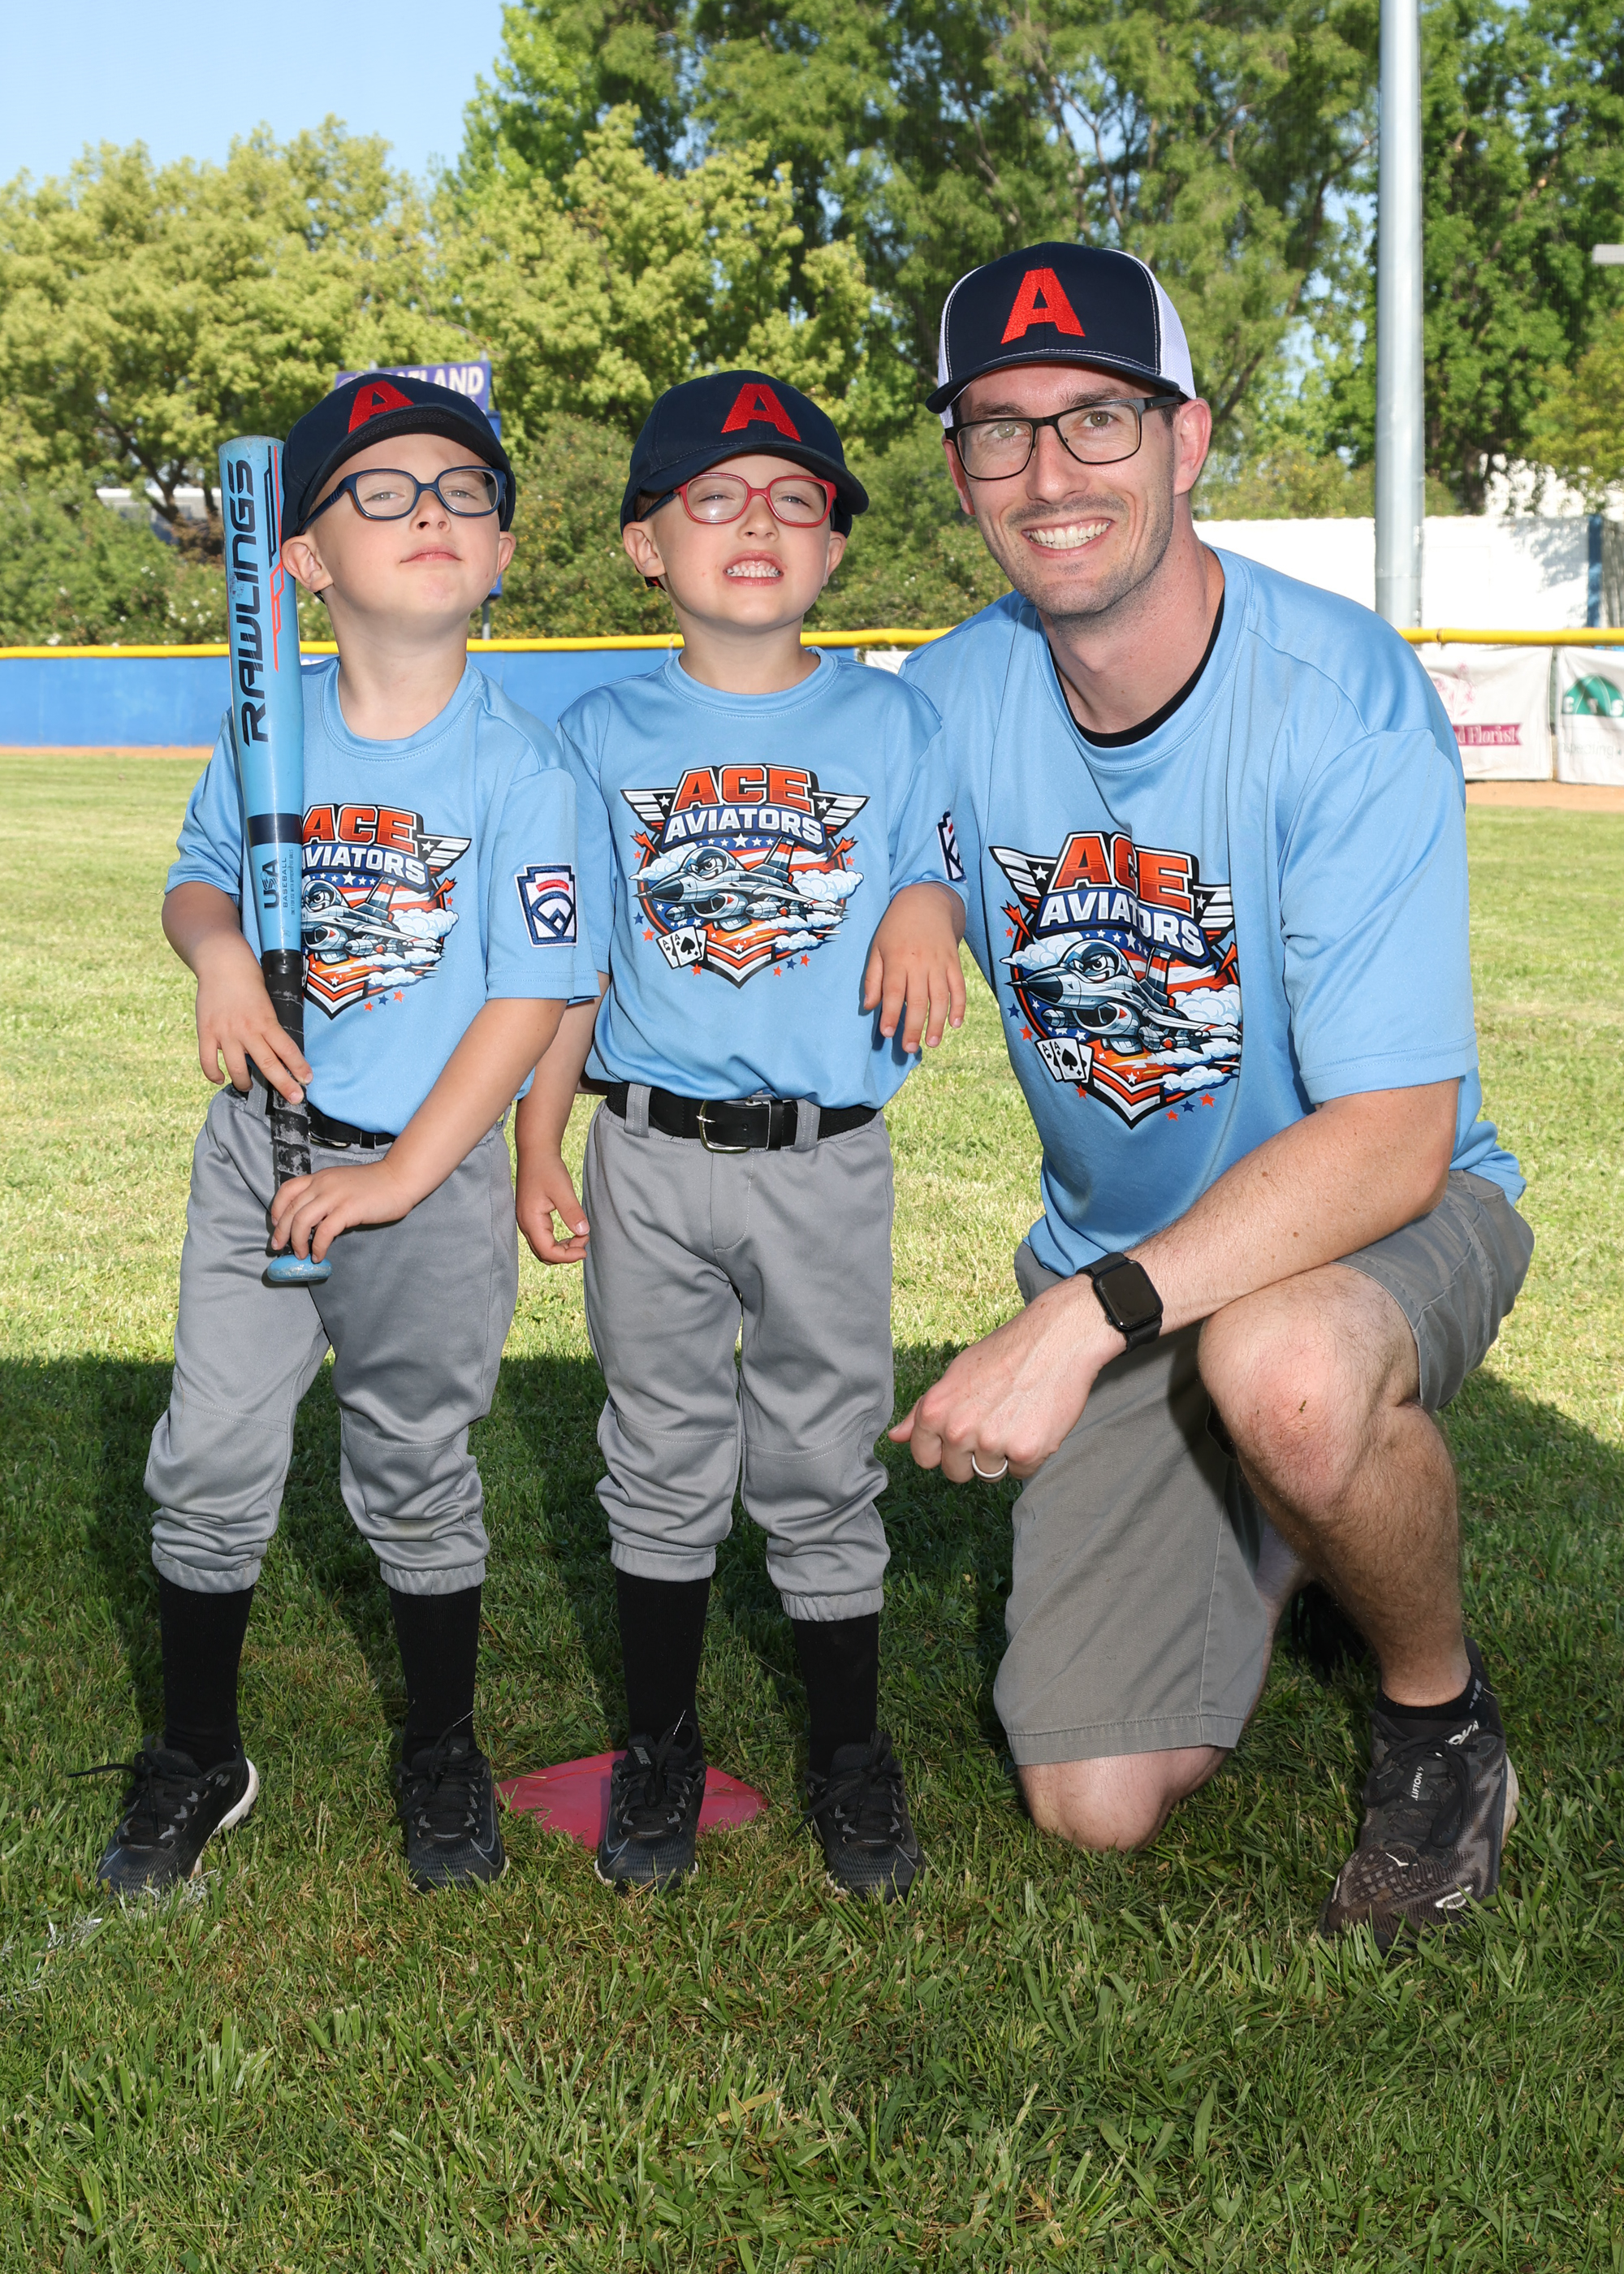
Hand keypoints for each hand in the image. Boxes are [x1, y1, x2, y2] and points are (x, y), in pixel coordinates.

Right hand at [193, 930, 310, 1102]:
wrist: (221, 961)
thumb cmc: (248, 979)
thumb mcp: (268, 999)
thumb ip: (270, 1023)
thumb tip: (279, 1045)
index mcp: (266, 1021)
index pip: (287, 1049)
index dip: (298, 1067)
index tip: (307, 1080)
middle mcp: (247, 1030)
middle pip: (267, 1065)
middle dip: (283, 1084)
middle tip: (294, 1098)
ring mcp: (225, 1032)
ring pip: (238, 1069)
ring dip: (245, 1083)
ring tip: (249, 1086)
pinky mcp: (206, 1032)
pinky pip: (208, 1061)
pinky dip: (213, 1074)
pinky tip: (220, 1078)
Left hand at [268, 1159, 411, 1261]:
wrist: (399, 1179)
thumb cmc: (374, 1184)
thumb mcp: (342, 1183)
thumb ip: (326, 1196)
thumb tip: (313, 1220)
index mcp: (320, 1177)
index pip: (287, 1190)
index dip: (276, 1209)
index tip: (275, 1224)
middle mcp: (323, 1185)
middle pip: (290, 1210)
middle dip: (281, 1232)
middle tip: (279, 1247)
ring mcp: (334, 1197)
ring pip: (301, 1222)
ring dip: (297, 1242)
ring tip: (301, 1254)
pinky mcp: (348, 1210)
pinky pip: (323, 1232)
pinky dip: (317, 1247)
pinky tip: (319, 1255)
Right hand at [516, 1152, 590, 1263]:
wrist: (536, 1153)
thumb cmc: (548, 1168)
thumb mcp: (563, 1189)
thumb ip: (572, 1211)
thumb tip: (583, 1232)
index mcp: (530, 1220)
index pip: (547, 1251)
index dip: (567, 1256)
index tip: (585, 1249)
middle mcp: (524, 1224)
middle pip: (543, 1254)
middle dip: (565, 1254)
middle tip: (585, 1240)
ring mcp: (526, 1221)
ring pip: (543, 1248)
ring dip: (562, 1249)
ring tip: (581, 1237)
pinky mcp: (531, 1217)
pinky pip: (543, 1239)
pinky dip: (558, 1242)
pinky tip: (572, 1233)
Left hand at [863, 883, 965, 1052]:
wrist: (926, 901)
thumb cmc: (895, 928)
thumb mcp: (877, 948)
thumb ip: (872, 978)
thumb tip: (869, 1006)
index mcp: (897, 960)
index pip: (894, 992)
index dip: (892, 1014)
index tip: (888, 1034)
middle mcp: (920, 963)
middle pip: (918, 1000)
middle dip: (914, 1027)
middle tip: (909, 1048)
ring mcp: (940, 963)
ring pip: (941, 998)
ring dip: (937, 1023)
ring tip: (931, 1043)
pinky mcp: (954, 962)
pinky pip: (959, 987)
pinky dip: (959, 1006)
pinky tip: (955, 1024)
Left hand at [889, 1278, 1123, 1481]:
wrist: (1056, 1339)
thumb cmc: (1005, 1353)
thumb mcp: (955, 1374)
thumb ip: (922, 1411)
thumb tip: (895, 1438)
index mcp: (935, 1410)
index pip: (924, 1458)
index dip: (943, 1448)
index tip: (961, 1433)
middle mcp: (958, 1430)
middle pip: (956, 1473)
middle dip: (973, 1456)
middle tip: (994, 1423)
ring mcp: (991, 1443)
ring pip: (990, 1474)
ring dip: (1003, 1456)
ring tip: (1016, 1419)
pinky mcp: (1025, 1452)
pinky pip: (1021, 1473)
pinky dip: (1030, 1455)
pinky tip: (1035, 1423)